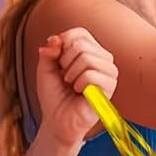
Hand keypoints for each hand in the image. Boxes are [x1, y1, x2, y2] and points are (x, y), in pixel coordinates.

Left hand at [36, 28, 117, 148]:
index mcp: (90, 51)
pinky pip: (92, 74)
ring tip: (72, 85)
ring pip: (87, 58)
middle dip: (64, 61)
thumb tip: (55, 39)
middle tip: (65, 77)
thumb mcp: (45, 69)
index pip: (79, 33)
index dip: (62, 44)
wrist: (56, 121)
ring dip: (71, 73)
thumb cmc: (54, 96)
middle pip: (81, 44)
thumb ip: (50, 52)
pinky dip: (79, 83)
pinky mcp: (110, 87)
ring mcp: (109, 72)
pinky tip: (80, 92)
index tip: (57, 62)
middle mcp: (102, 59)